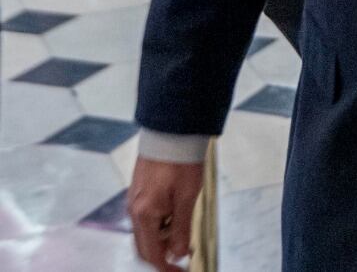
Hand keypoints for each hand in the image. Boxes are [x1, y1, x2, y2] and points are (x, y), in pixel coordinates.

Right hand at [128, 157, 204, 271]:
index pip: (151, 253)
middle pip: (144, 245)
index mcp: (144, 215)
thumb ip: (182, 228)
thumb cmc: (180, 164)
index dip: (164, 266)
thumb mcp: (186, 198)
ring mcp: (134, 201)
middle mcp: (134, 210)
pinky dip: (158, 226)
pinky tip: (174, 219)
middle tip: (181, 260)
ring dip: (162, 239)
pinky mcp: (138, 192)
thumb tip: (179, 254)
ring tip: (183, 235)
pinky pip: (145, 218)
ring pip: (145, 232)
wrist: (171, 135)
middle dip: (162, 256)